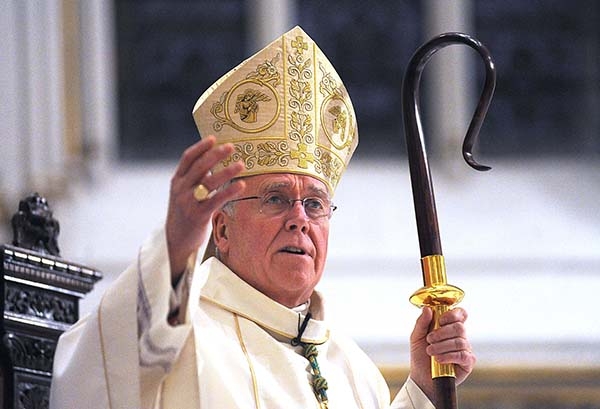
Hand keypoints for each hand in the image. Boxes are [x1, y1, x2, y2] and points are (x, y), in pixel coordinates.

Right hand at [166, 136, 244, 282]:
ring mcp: (189, 203)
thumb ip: (195, 178)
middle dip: (216, 155)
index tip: (213, 138)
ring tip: (242, 164)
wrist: (176, 240)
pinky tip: (241, 185)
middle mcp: (181, 190)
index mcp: (177, 181)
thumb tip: (214, 160)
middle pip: (200, 167)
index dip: (200, 147)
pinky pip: (216, 200)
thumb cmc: (185, 213)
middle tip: (231, 146)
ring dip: (227, 171)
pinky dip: (229, 191)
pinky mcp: (199, 216)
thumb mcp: (184, 193)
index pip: (187, 158)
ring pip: (209, 182)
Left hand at [408, 307, 474, 399]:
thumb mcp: (416, 337)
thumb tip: (428, 308)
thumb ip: (422, 322)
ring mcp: (465, 349)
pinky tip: (439, 359)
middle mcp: (460, 337)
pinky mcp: (467, 363)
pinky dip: (449, 356)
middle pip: (460, 327)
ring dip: (442, 346)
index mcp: (449, 327)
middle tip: (429, 339)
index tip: (441, 320)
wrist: (421, 377)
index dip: (453, 314)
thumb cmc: (420, 356)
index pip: (460, 314)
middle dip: (442, 332)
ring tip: (430, 351)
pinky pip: (463, 355)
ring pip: (460, 341)